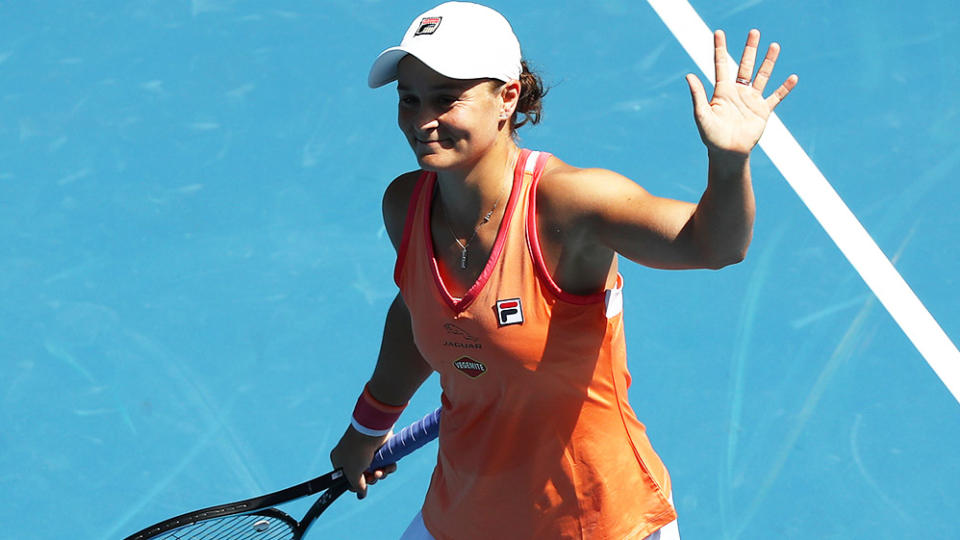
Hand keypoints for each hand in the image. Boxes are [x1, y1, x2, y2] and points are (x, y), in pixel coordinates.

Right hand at [329, 426, 397, 499]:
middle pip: (364, 476)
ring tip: (381, 472)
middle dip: (371, 479)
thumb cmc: (357, 451)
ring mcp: (368, 452)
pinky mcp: (381, 449)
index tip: (361, 488)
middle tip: (373, 476)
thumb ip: (357, 486)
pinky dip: (388, 467)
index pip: (347, 478)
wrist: (371, 431)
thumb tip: (361, 494)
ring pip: (377, 470)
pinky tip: (388, 467)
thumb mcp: (352, 474)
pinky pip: (386, 463)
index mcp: (340, 460)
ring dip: (381, 474)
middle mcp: (353, 456)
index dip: (356, 485)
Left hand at [686, 29, 797, 155]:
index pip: (721, 64)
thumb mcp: (702, 115)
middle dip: (749, 49)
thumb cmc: (711, 137)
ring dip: (768, 61)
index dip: (720, 48)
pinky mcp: (763, 111)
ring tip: (774, 45)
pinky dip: (785, 88)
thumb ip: (698, 95)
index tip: (718, 32)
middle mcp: (737, 92)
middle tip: (754, 32)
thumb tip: (689, 75)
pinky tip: (793, 77)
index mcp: (722, 91)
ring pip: (762, 76)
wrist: (728, 153)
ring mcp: (751, 100)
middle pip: (745, 65)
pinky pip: (776, 96)